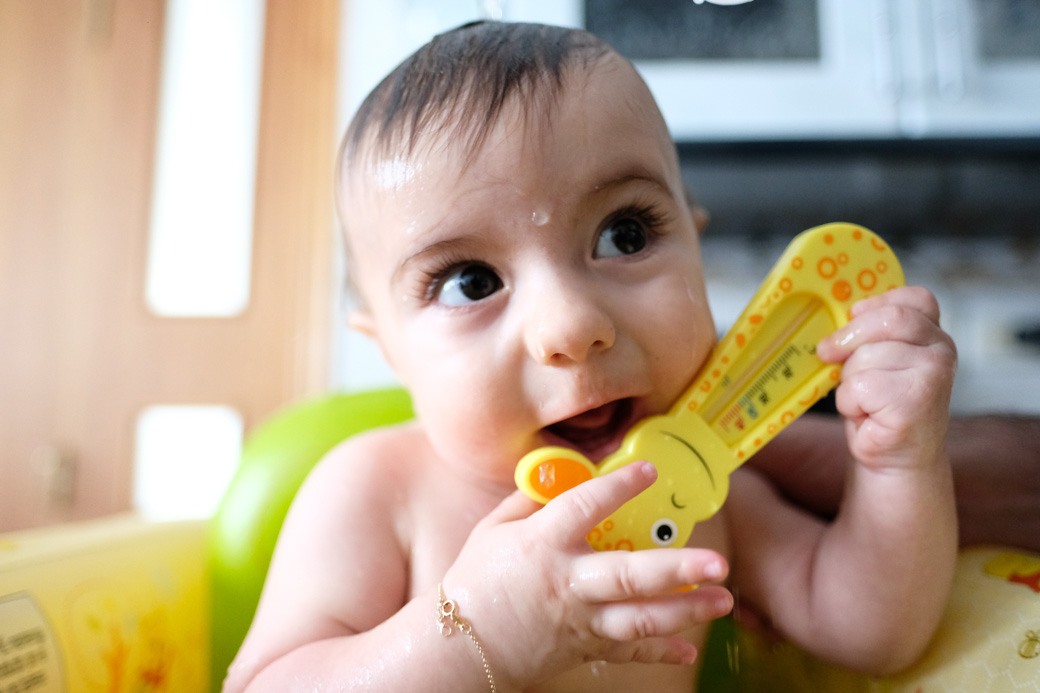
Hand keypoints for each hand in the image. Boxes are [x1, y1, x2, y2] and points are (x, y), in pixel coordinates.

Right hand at [442, 461, 731, 689]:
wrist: (460, 645)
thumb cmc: (476, 580)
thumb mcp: (494, 529)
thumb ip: (531, 500)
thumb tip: (565, 473)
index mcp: (542, 544)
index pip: (584, 507)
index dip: (617, 486)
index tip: (648, 470)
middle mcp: (567, 583)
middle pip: (628, 576)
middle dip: (676, 569)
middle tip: (717, 561)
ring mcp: (579, 620)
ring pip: (639, 618)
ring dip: (685, 610)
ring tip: (722, 599)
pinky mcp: (584, 646)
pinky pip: (627, 650)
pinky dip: (660, 651)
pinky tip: (688, 650)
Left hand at [816, 286, 956, 470]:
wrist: (895, 457)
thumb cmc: (879, 405)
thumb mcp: (874, 359)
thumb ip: (867, 335)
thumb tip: (831, 320)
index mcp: (933, 333)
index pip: (913, 298)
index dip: (876, 304)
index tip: (852, 317)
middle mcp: (942, 349)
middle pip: (887, 320)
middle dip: (849, 337)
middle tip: (828, 353)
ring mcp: (934, 374)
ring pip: (866, 356)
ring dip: (849, 381)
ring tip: (863, 400)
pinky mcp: (916, 399)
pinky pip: (861, 385)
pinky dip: (850, 402)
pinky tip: (867, 415)